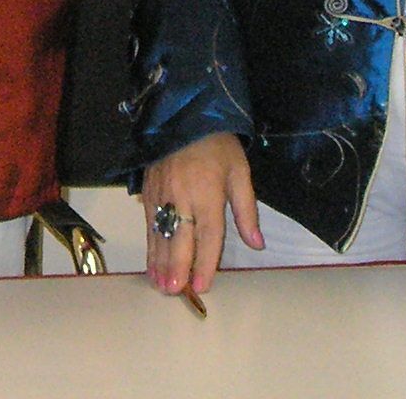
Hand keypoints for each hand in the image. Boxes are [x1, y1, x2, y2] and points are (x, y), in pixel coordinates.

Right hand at [141, 131, 258, 295]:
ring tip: (160, 283)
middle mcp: (182, 197)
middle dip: (176, 267)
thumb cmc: (217, 144)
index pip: (208, 236)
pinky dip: (149, 243)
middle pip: (178, 238)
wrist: (183, 113)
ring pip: (159, 233)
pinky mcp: (147, 189)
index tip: (202, 286)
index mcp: (208, 194)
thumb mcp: (240, 173)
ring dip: (159, 260)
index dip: (205, 263)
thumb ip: (246, 211)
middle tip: (174, 291)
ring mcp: (161, 193)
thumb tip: (257, 245)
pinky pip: (148, 221)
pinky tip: (150, 259)